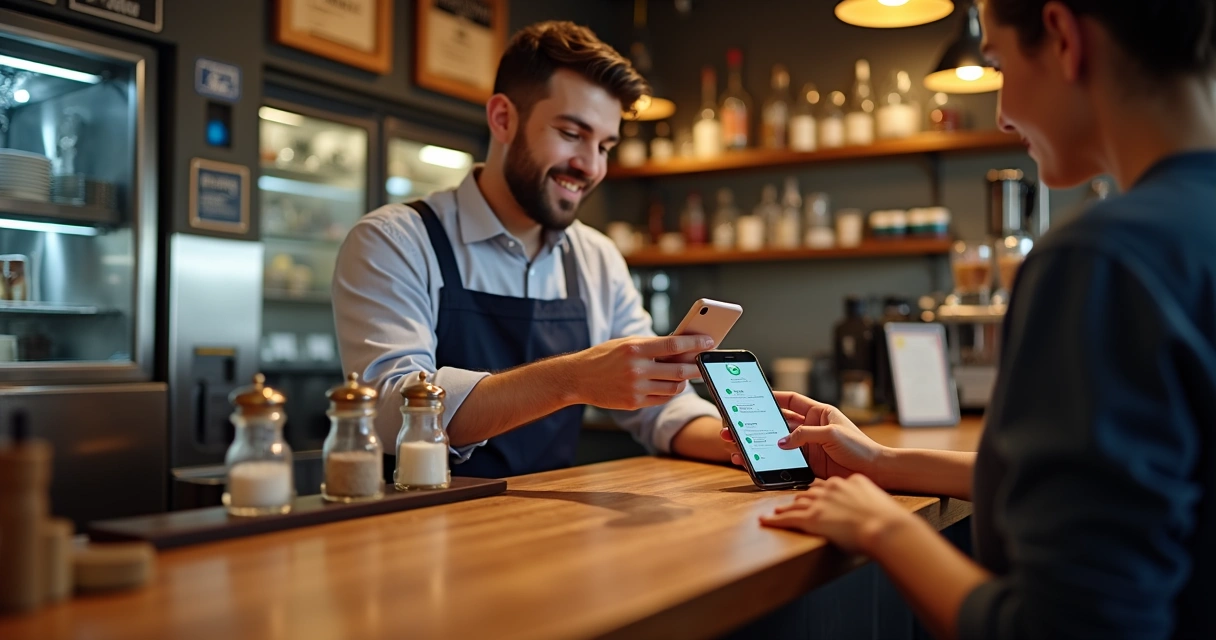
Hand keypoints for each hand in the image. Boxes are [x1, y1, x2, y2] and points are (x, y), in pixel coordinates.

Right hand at [569, 335, 713, 409]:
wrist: (578, 377)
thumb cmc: (604, 356)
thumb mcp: (626, 343)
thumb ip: (651, 345)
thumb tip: (680, 347)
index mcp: (635, 349)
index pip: (673, 345)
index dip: (694, 343)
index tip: (709, 341)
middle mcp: (636, 369)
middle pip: (678, 370)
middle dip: (696, 367)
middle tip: (705, 363)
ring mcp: (635, 388)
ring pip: (673, 388)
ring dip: (684, 382)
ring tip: (686, 375)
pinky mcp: (633, 403)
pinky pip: (661, 399)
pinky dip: (670, 392)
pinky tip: (670, 385)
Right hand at [720, 391, 886, 479]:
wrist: (875, 471)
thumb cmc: (860, 447)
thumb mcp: (831, 434)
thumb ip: (804, 435)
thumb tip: (781, 441)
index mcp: (819, 413)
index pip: (790, 401)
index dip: (772, 398)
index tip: (753, 397)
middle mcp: (811, 428)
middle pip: (778, 423)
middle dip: (757, 424)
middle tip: (736, 426)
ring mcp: (808, 446)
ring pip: (777, 443)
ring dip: (759, 444)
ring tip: (738, 446)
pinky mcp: (808, 464)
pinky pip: (785, 460)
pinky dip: (770, 461)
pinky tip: (755, 462)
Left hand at [760, 475, 915, 553]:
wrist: (884, 527)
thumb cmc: (885, 517)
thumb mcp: (876, 498)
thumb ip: (865, 496)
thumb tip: (865, 502)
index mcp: (846, 482)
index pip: (826, 485)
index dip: (819, 491)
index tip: (816, 494)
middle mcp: (829, 489)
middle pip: (809, 492)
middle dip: (801, 498)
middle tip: (794, 502)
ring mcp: (818, 503)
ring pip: (796, 503)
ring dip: (786, 507)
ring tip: (778, 510)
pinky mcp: (811, 518)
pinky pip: (787, 518)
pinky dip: (773, 520)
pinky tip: (764, 521)